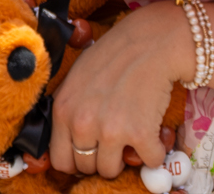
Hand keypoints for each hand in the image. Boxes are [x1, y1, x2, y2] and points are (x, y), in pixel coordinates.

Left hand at [49, 2, 189, 177]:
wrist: (150, 42)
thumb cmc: (113, 55)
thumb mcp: (76, 78)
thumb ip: (69, 109)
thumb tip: (68, 142)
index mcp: (63, 110)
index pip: (59, 159)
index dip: (75, 159)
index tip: (89, 151)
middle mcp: (82, 123)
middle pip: (86, 167)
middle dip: (100, 157)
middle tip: (113, 139)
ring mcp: (111, 131)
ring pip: (111, 170)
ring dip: (123, 158)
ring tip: (130, 135)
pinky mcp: (140, 135)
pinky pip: (147, 162)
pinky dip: (154, 151)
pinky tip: (153, 131)